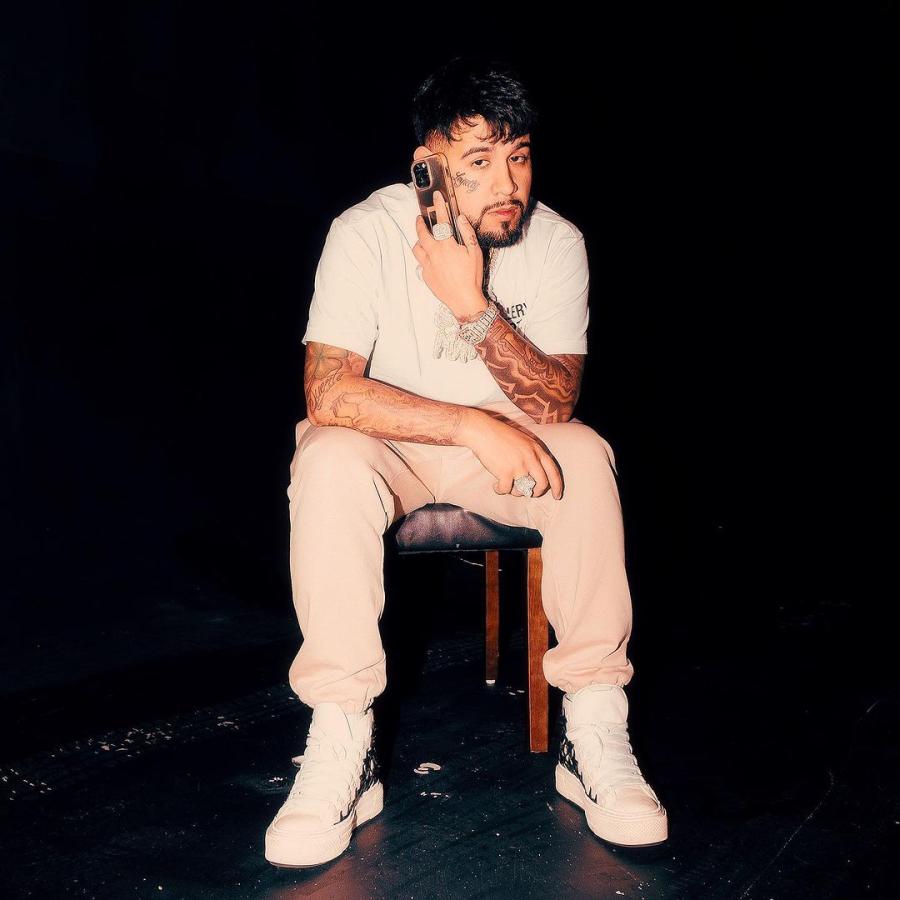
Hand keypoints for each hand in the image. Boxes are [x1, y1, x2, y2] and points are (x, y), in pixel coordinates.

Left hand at [412, 190, 484, 319]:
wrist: (463, 300)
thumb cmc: (472, 276)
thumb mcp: (475, 253)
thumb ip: (467, 233)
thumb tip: (460, 219)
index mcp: (446, 245)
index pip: (441, 221)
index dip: (438, 206)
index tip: (436, 196)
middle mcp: (434, 253)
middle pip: (421, 234)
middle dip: (419, 224)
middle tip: (419, 219)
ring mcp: (427, 265)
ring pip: (417, 248)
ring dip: (419, 242)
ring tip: (423, 240)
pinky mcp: (425, 276)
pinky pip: (421, 263)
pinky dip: (424, 258)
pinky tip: (431, 260)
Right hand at [462, 409, 563, 499]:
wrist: (482, 431)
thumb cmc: (500, 435)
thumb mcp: (523, 441)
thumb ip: (532, 455)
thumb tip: (535, 476)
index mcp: (537, 449)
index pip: (553, 471)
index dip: (557, 486)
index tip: (557, 496)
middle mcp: (531, 458)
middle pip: (542, 484)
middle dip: (536, 493)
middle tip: (529, 494)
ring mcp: (519, 466)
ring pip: (524, 490)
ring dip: (515, 491)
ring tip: (507, 485)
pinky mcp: (506, 473)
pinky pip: (506, 490)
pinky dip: (500, 490)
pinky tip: (496, 485)